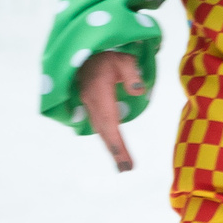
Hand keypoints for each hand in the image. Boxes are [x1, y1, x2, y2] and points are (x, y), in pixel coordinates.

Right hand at [77, 50, 146, 171]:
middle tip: (126, 169)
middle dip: (115, 151)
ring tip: (123, 164)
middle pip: (104, 131)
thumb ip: (131, 74)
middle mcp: (92, 103)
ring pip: (101, 130)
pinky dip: (108, 137)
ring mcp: (88, 105)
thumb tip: (139, 91)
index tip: (124, 158)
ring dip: (112, 146)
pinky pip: (100, 124)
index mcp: (99, 94)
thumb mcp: (123, 59)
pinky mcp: (90, 105)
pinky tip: (116, 147)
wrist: (84, 52)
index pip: (109, 122)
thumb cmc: (107, 55)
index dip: (116, 142)